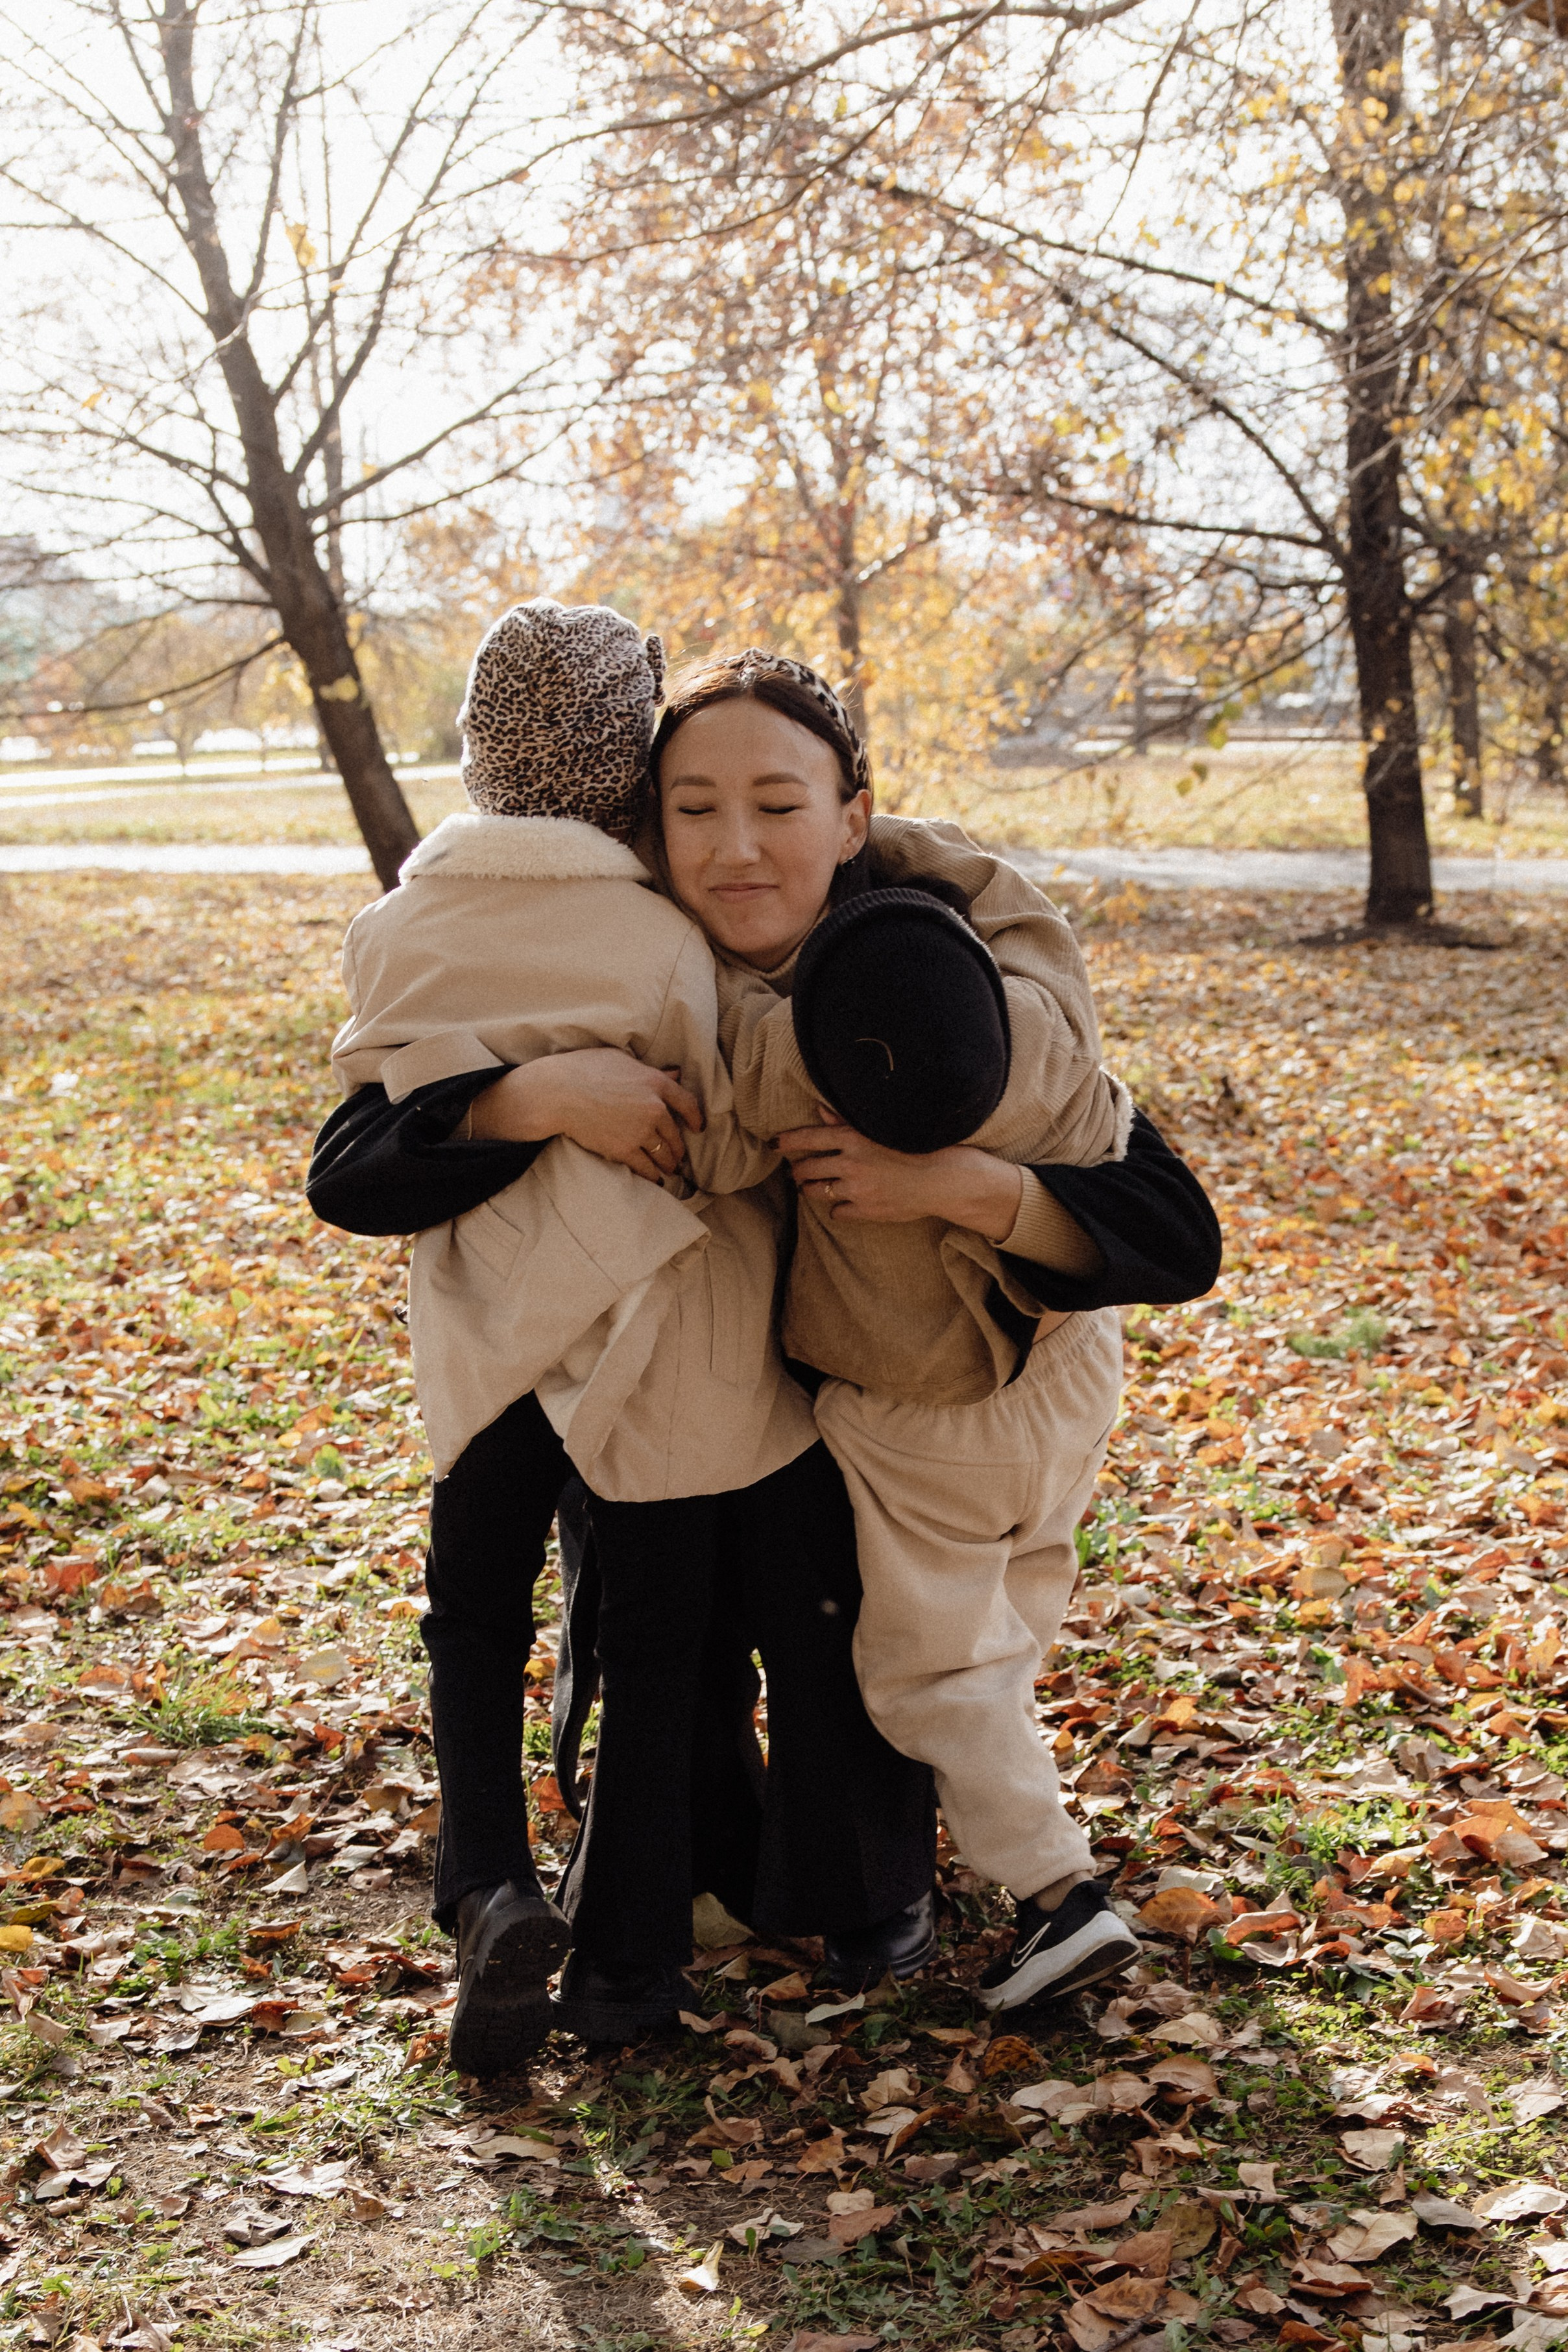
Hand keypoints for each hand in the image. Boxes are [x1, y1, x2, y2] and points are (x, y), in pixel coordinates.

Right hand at [469, 1050, 702, 1183]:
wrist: (558, 1093)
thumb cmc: (585, 1069)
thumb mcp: (621, 1060)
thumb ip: (650, 1070)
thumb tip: (674, 1074)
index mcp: (655, 1082)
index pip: (688, 1102)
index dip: (696, 1117)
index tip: (697, 1127)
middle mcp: (654, 1108)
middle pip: (675, 1134)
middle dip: (678, 1148)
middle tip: (678, 1156)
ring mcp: (640, 1131)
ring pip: (664, 1154)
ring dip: (668, 1164)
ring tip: (668, 1169)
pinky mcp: (624, 1149)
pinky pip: (646, 1168)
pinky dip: (653, 1176)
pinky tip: (655, 1180)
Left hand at [775, 1106, 1023, 1239]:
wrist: (941, 1179)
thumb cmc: (915, 1147)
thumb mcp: (881, 1129)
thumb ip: (847, 1122)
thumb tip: (820, 1112)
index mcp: (853, 1138)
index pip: (808, 1137)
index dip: (787, 1141)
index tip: (774, 1143)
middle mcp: (850, 1163)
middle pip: (806, 1169)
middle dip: (799, 1170)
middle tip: (799, 1170)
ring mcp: (856, 1189)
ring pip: (816, 1192)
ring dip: (811, 1190)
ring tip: (813, 1187)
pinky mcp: (865, 1210)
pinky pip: (837, 1212)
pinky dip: (837, 1208)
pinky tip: (844, 1203)